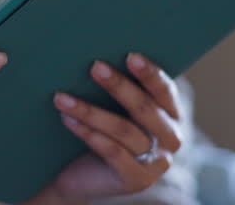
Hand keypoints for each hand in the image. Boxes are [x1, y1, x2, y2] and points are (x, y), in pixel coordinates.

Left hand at [27, 54, 182, 204]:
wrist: (86, 177)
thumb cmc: (102, 131)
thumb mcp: (114, 108)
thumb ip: (117, 88)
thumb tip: (96, 54)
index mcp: (171, 114)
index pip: (164, 90)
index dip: (149, 73)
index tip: (130, 55)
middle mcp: (172, 138)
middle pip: (144, 108)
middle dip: (118, 86)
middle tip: (95, 67)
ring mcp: (156, 163)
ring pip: (123, 130)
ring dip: (90, 111)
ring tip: (62, 97)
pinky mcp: (136, 179)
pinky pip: (112, 152)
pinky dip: (88, 133)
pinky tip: (68, 119)